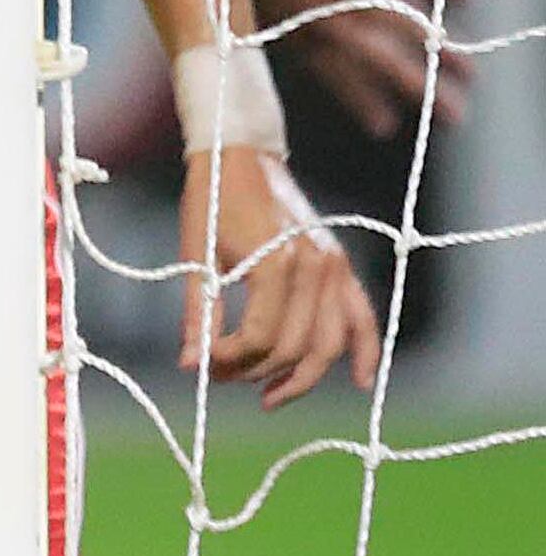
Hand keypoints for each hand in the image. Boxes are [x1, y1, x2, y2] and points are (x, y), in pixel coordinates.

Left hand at [184, 145, 382, 410]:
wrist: (240, 159)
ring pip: (330, 342)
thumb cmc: (211, 204)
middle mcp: (316, 266)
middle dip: (256, 371)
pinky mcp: (341, 266)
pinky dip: (365, 351)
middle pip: (296, 346)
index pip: (262, 337)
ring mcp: (335, 266)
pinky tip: (361, 382)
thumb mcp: (196, 258)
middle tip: (221, 377)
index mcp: (277, 262)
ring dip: (300, 376)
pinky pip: (363, 317)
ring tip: (268, 396)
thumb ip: (199, 315)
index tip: (201, 364)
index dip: (230, 360)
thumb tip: (190, 365)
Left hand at [237, 0, 474, 137]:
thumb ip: (279, 11)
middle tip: (456, 116)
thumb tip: (297, 14)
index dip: (363, 104)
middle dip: (425, 93)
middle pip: (388, 68)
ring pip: (412, 30)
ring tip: (471, 72)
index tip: (384, 128)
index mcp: (298, 35)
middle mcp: (331, 23)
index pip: (340, 80)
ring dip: (446, 52)